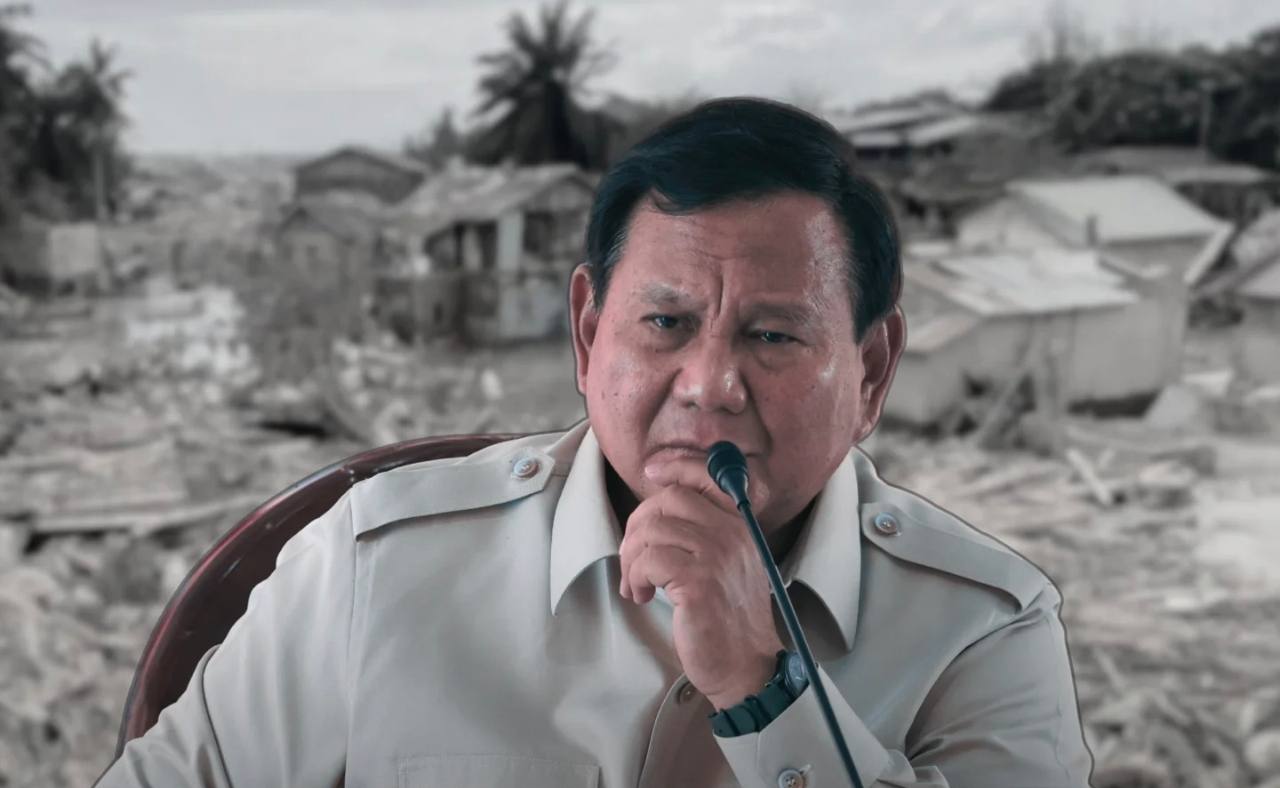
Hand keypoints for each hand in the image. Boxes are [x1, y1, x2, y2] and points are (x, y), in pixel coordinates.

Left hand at [618, 458, 783, 709]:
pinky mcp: (699, 582)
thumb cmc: (727, 619)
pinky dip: (636, 577)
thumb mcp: (726, 565)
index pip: (707, 476)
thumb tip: (657, 512)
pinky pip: (649, 560)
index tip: (651, 472)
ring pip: (652, 530)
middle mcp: (732, 534)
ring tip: (636, 584)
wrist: (745, 665)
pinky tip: (643, 596)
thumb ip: (704, 534)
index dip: (675, 466)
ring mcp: (717, 556)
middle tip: (633, 558)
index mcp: (739, 526)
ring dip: (632, 558)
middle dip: (638, 526)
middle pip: (669, 500)